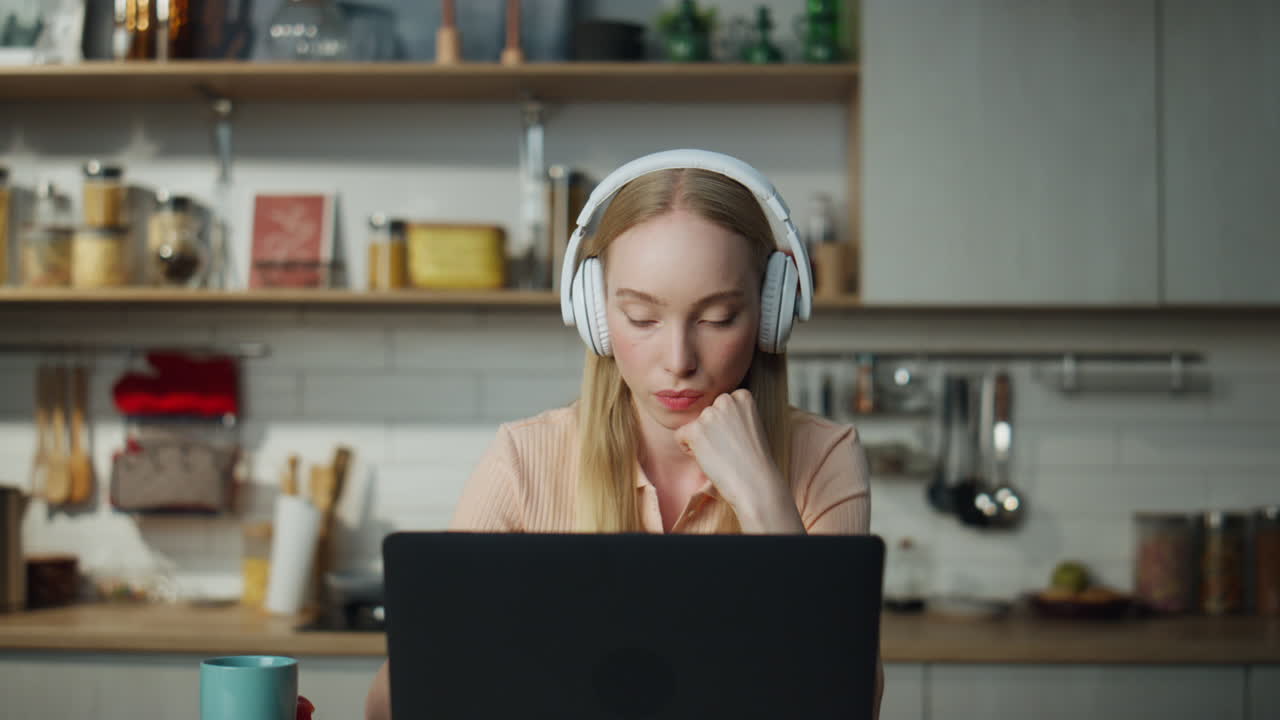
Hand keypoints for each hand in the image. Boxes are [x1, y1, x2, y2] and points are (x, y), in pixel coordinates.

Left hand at [673, 389, 802, 532]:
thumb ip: (732, 414)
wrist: (755, 482)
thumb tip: (709, 415)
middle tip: (728, 449)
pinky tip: (708, 458)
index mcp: (742, 395)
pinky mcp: (696, 429)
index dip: (724, 426)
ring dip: (700, 440)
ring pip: (693, 425)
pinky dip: (688, 449)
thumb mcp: (749, 425)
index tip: (737, 440)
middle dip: (710, 430)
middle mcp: (726, 400)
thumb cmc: (753, 460)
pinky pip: (680, 436)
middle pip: (705, 414)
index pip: (719, 406)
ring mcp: (710, 413)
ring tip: (720, 454)